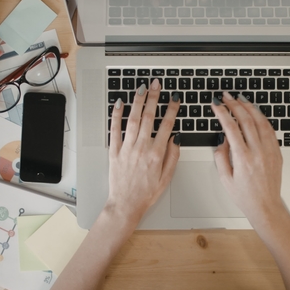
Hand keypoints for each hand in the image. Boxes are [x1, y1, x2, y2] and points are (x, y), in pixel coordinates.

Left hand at [107, 79, 180, 224]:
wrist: (126, 204)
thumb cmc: (146, 194)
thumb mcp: (167, 178)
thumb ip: (173, 157)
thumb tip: (175, 139)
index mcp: (157, 154)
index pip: (166, 125)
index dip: (171, 109)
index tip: (174, 98)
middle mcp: (142, 148)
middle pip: (149, 117)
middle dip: (154, 98)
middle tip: (156, 84)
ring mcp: (127, 148)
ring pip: (133, 119)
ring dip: (138, 102)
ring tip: (141, 89)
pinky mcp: (114, 151)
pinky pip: (115, 129)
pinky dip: (116, 115)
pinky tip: (119, 104)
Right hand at [211, 92, 283, 230]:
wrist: (265, 205)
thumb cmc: (244, 195)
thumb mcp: (225, 177)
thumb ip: (221, 155)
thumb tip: (222, 139)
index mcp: (242, 158)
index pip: (230, 128)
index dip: (222, 113)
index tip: (216, 105)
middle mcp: (257, 152)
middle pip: (246, 120)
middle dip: (235, 104)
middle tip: (226, 96)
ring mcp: (269, 151)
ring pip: (260, 121)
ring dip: (249, 107)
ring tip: (240, 99)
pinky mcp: (276, 152)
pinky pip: (270, 130)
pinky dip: (261, 118)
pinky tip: (255, 113)